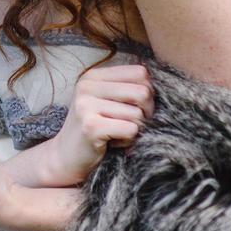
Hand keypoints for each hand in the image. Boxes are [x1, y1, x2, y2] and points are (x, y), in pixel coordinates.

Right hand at [44, 62, 153, 184]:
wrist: (65, 158)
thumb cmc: (94, 129)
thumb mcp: (107, 102)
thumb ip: (128, 89)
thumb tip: (165, 85)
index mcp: (94, 76)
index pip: (140, 72)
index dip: (148, 92)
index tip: (137, 108)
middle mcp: (87, 86)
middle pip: (143, 92)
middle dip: (146, 113)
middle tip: (132, 125)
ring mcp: (86, 105)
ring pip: (138, 114)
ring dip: (134, 130)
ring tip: (116, 134)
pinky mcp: (90, 126)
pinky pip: (130, 130)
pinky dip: (128, 141)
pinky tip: (113, 143)